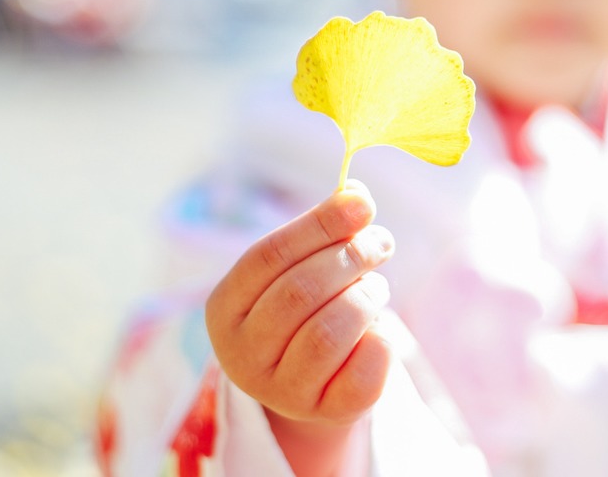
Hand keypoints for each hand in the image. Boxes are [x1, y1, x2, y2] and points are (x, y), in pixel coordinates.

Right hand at [205, 180, 393, 471]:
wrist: (312, 383)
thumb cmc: (305, 308)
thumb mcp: (301, 266)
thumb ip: (325, 230)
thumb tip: (357, 195)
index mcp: (224, 308)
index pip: (267, 255)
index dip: (318, 225)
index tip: (362, 204)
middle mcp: (242, 354)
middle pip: (299, 292)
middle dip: (350, 257)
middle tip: (382, 243)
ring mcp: (280, 391)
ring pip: (329, 332)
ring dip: (366, 297)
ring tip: (378, 287)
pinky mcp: (325, 412)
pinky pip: (362, 373)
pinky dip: (381, 341)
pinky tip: (381, 329)